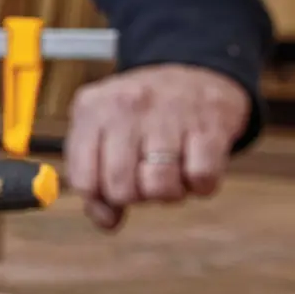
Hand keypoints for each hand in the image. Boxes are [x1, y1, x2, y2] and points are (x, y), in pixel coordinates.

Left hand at [66, 64, 251, 230]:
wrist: (195, 71)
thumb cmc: (141, 116)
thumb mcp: (104, 132)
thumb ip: (94, 178)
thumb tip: (107, 222)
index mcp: (92, 110)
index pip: (84, 180)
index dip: (101, 197)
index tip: (114, 189)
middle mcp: (126, 106)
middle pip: (122, 188)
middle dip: (137, 197)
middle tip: (146, 179)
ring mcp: (169, 113)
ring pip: (160, 186)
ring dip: (169, 193)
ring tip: (171, 172)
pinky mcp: (210, 123)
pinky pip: (202, 177)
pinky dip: (201, 184)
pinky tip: (196, 165)